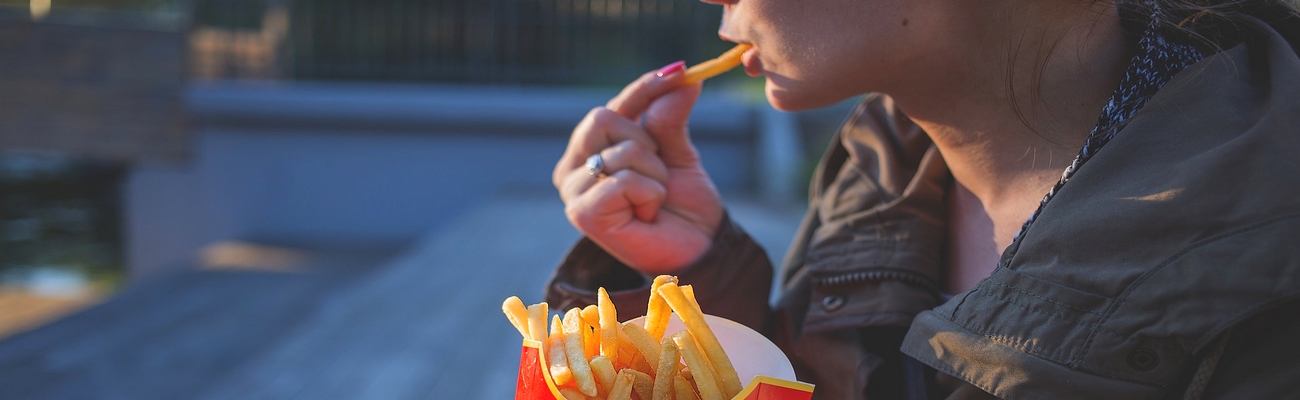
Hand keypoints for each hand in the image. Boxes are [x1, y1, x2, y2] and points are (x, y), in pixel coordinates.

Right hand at [553, 66, 723, 273]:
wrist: (698, 251)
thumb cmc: (683, 207)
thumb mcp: (678, 153)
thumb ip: (670, 117)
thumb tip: (683, 77)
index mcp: (590, 150)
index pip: (611, 106)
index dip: (643, 88)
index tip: (678, 71)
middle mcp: (573, 168)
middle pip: (604, 117)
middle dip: (647, 143)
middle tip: (658, 177)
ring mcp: (573, 192)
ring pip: (620, 150)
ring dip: (654, 174)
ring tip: (654, 201)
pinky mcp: (582, 214)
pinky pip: (623, 179)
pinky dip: (649, 193)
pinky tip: (647, 215)